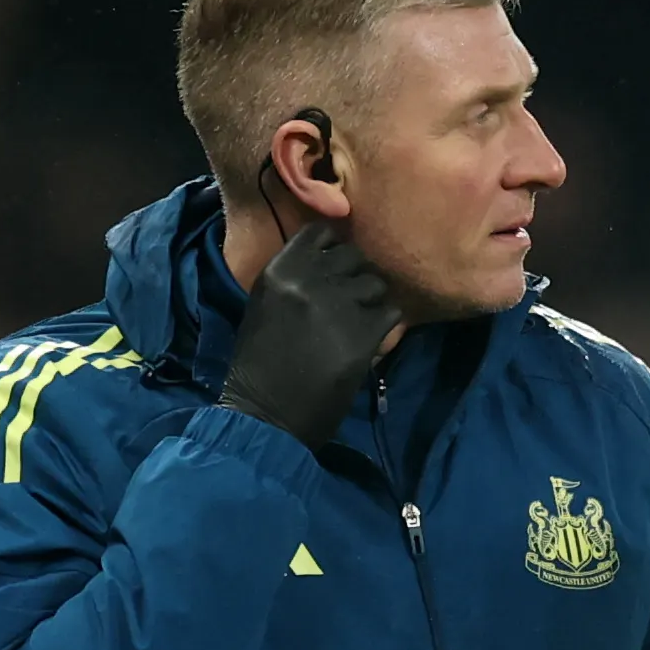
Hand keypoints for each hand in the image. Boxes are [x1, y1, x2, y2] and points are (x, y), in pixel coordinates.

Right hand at [218, 220, 394, 434]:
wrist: (266, 416)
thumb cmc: (259, 369)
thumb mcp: (267, 308)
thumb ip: (295, 281)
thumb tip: (330, 266)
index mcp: (280, 269)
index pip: (321, 233)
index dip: (334, 250)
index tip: (334, 271)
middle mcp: (309, 278)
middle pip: (353, 256)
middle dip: (355, 278)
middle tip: (350, 305)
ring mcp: (338, 303)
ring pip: (375, 283)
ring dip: (372, 303)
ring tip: (359, 326)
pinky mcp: (363, 333)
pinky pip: (391, 312)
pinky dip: (385, 327)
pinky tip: (371, 343)